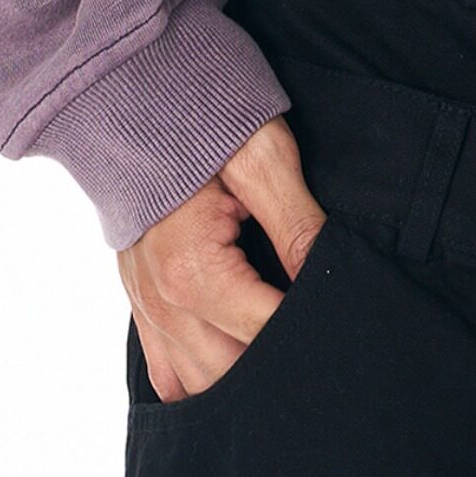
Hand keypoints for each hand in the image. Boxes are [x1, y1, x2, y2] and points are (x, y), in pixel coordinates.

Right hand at [118, 116, 325, 402]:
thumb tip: (331, 278)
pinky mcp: (140, 303)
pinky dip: (202, 377)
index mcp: (191, 270)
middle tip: (322, 331)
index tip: (342, 316)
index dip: (312, 329)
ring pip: (201, 385)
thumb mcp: (262, 156)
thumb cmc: (201, 118)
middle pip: (234, 374)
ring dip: (243, 375)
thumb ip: (298, 225)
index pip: (267, 333)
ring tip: (287, 346)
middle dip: (281, 360)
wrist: (132, 91)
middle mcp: (163, 303)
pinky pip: (169, 375)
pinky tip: (236, 355)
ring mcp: (146, 308)